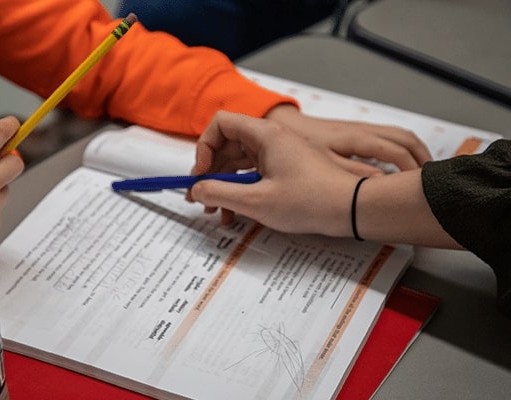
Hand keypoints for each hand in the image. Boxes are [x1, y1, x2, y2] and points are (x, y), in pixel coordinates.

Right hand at [190, 111, 358, 234]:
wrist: (352, 208)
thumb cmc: (311, 200)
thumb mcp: (256, 201)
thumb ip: (220, 193)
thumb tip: (197, 190)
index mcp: (265, 135)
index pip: (221, 124)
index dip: (204, 147)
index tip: (201, 174)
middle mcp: (271, 139)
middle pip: (228, 145)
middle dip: (211, 173)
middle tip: (202, 198)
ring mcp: (279, 154)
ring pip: (240, 163)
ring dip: (225, 186)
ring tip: (219, 211)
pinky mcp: (286, 169)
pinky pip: (255, 174)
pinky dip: (242, 190)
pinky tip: (238, 212)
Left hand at [264, 104, 431, 174]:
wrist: (282, 127)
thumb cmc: (295, 144)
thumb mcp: (318, 163)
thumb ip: (348, 173)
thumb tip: (377, 184)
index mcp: (353, 137)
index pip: (395, 150)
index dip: (410, 168)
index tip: (418, 186)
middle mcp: (362, 130)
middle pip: (405, 138)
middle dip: (422, 158)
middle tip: (429, 182)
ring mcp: (362, 129)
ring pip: (400, 135)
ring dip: (416, 153)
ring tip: (422, 176)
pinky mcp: (358, 133)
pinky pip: (390, 138)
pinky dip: (403, 151)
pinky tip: (404, 167)